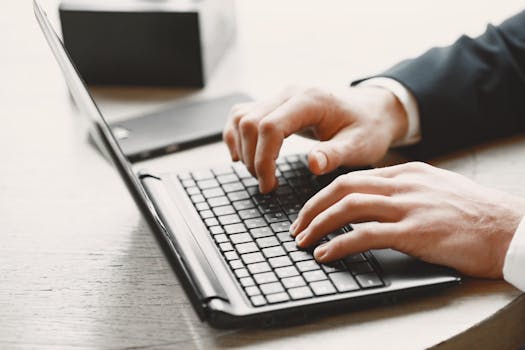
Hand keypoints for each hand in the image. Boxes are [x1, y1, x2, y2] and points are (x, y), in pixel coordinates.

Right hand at [222, 86, 407, 192]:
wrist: (372, 111)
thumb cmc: (367, 128)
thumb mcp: (360, 145)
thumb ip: (335, 154)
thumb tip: (313, 164)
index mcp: (310, 101)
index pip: (270, 126)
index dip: (263, 159)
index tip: (270, 185)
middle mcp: (289, 93)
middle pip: (250, 122)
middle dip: (252, 158)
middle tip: (267, 185)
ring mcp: (279, 97)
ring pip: (241, 117)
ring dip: (241, 148)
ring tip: (258, 174)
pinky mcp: (274, 105)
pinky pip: (242, 115)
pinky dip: (236, 136)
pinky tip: (242, 156)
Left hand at [290, 162, 524, 277]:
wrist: (512, 228)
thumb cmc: (476, 214)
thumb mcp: (437, 189)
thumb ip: (406, 190)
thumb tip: (376, 201)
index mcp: (407, 172)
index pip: (354, 178)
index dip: (326, 194)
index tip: (312, 210)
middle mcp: (403, 184)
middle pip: (342, 188)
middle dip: (312, 207)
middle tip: (297, 226)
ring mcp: (409, 206)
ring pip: (348, 207)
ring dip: (318, 224)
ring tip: (303, 241)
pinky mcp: (416, 231)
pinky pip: (365, 234)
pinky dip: (340, 243)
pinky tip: (326, 253)